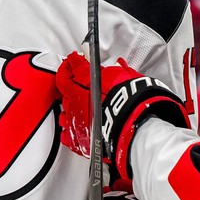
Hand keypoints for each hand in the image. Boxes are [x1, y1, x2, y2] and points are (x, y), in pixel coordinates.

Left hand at [56, 52, 189, 183]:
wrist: (135, 127)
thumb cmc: (133, 102)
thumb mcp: (127, 77)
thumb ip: (118, 71)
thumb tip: (118, 65)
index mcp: (85, 80)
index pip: (73, 66)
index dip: (72, 62)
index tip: (73, 60)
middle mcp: (76, 99)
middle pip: (64, 86)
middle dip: (69, 82)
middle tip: (74, 79)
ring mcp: (76, 119)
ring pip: (64, 109)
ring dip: (69, 106)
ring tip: (76, 105)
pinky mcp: (79, 139)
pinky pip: (66, 134)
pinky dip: (70, 130)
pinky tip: (75, 127)